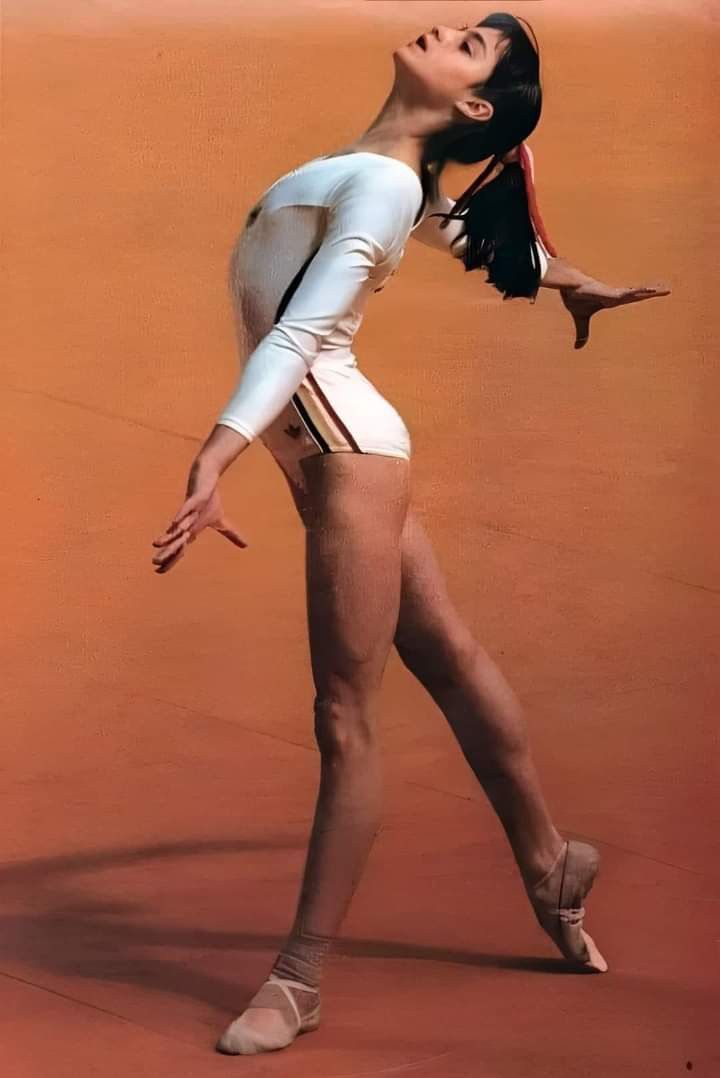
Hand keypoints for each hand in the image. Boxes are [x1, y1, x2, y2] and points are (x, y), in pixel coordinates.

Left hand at [151, 458, 247, 573]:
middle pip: (175, 541)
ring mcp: (190, 511)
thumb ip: (231, 535)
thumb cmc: (209, 500)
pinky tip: (174, 523)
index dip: (170, 560)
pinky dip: (181, 516)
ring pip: (178, 526)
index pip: (180, 548)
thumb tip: (246, 546)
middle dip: (166, 552)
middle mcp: (187, 522)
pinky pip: (187, 509)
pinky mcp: (194, 499)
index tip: (158, 571)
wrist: (207, 478)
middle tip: (154, 563)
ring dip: (169, 536)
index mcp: (191, 530)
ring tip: (156, 544)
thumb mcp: (222, 521)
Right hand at [560, 278, 670, 349]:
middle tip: (667, 290)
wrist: (569, 289)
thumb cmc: (575, 298)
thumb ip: (582, 333)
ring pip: (638, 292)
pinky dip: (641, 291)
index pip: (632, 298)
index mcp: (612, 300)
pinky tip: (651, 290)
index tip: (653, 293)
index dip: (643, 296)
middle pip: (639, 294)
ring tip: (666, 290)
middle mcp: (617, 295)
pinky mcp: (613, 293)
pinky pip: (630, 292)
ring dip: (652, 291)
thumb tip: (578, 348)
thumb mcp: (581, 320)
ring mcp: (616, 293)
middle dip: (653, 292)